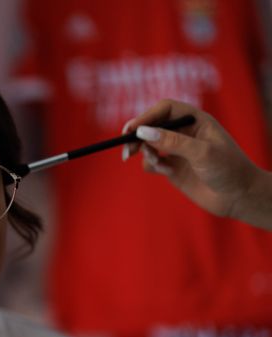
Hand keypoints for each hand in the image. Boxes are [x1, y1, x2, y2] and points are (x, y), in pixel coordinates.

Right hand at [122, 99, 271, 229]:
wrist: (238, 197)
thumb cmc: (228, 170)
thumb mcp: (202, 153)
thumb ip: (172, 142)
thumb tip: (143, 132)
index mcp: (195, 120)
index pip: (164, 110)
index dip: (146, 117)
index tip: (131, 131)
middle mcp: (184, 132)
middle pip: (151, 126)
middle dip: (138, 137)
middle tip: (127, 151)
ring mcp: (177, 150)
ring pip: (149, 145)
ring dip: (146, 153)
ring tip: (158, 164)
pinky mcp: (172, 168)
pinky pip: (152, 163)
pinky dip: (152, 166)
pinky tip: (166, 172)